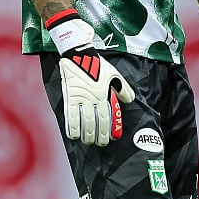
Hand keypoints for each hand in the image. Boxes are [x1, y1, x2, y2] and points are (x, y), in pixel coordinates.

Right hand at [46, 9, 134, 146]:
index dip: (108, 130)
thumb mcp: (114, 74)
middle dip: (97, 135)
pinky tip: (73, 134)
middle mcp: (91, 99)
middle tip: (99, 143)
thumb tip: (130, 99)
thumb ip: (123, 88)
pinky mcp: (69, 97)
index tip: (110, 138)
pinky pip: (69, 116)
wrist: (79, 55)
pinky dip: (71, 127)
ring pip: (82, 121)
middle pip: (94, 122)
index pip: (106, 117)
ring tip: (87, 141)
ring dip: (85, 133)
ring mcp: (79, 99)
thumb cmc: (98, 65)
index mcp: (103, 94)